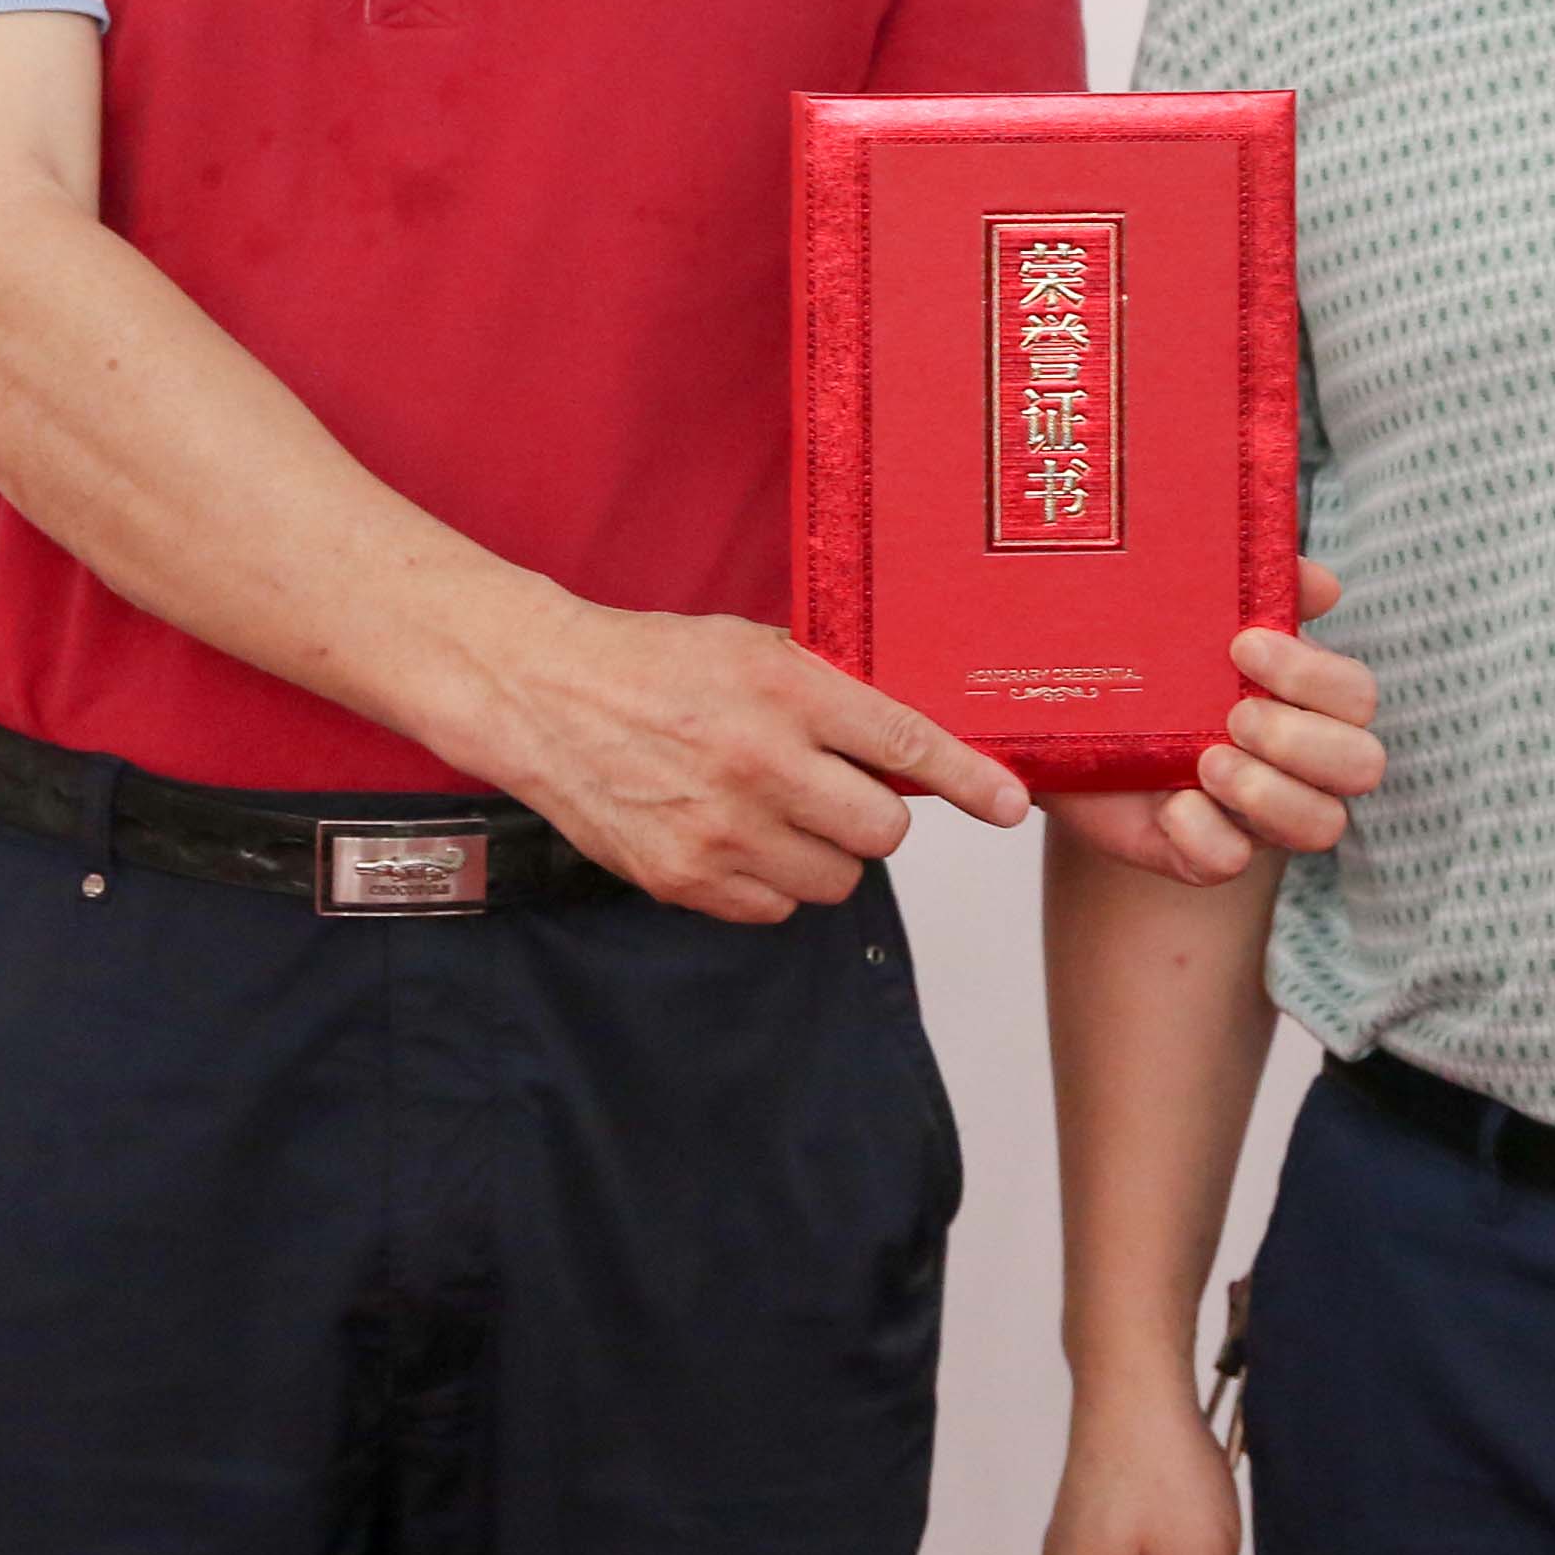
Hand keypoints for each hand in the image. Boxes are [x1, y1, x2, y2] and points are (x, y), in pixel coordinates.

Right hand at [437, 595, 1027, 922]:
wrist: (544, 696)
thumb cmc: (652, 664)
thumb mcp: (750, 646)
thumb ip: (829, 688)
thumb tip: (910, 737)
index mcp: (784, 691)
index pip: (905, 744)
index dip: (970, 780)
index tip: (1010, 803)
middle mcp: (759, 764)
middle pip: (883, 831)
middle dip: (874, 815)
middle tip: (837, 790)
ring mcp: (720, 831)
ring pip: (837, 880)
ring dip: (825, 853)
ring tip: (777, 811)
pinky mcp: (684, 880)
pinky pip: (776, 908)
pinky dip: (771, 882)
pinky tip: (737, 838)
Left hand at [1048, 562, 1381, 884]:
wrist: (1057, 710)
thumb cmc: (1142, 654)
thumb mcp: (1191, 607)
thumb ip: (1260, 584)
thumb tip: (1323, 586)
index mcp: (1302, 696)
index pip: (1357, 695)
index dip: (1314, 675)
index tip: (1242, 647)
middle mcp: (1296, 760)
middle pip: (1363, 764)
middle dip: (1301, 738)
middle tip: (1234, 715)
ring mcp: (1254, 812)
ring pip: (1323, 826)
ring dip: (1269, 792)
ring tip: (1205, 763)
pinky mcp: (1200, 852)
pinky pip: (1231, 863)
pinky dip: (1207, 837)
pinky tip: (1171, 807)